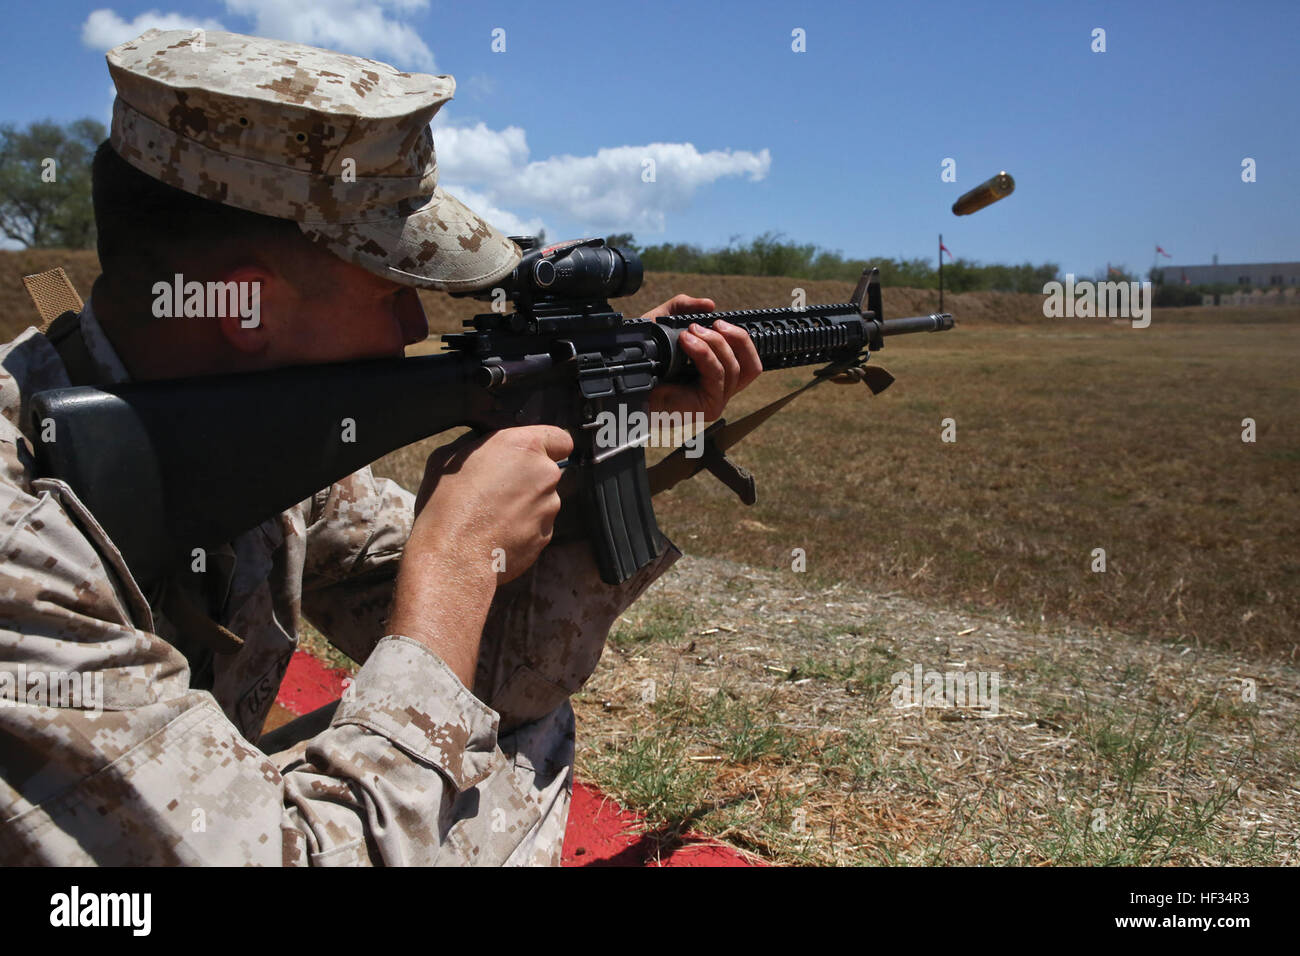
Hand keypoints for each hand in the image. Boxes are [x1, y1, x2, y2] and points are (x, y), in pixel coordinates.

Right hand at [390, 425, 572, 682]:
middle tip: (494, 488)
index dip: (546, 446)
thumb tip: (486, 447)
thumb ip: (479, 445)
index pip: (560, 438)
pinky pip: (536, 526)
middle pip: (547, 471)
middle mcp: (545, 475)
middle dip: (527, 478)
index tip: (528, 455)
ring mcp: (549, 508)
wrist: (453, 556)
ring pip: (542, 500)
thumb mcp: (449, 457)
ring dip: (524, 505)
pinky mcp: (545, 537)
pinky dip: (521, 529)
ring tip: (489, 516)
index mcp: (525, 446)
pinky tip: (494, 534)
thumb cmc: (446, 503)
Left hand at [642, 294, 761, 419]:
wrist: (629, 385)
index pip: (749, 361)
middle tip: (707, 325)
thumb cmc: (646, 362)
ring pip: (733, 367)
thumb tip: (709, 304)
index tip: (720, 322)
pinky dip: (704, 354)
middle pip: (752, 365)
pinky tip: (687, 343)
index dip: (742, 339)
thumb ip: (684, 308)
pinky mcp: (709, 406)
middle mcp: (721, 389)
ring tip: (690, 333)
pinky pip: (717, 375)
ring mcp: (717, 399)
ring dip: (714, 343)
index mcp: (718, 374)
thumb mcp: (664, 325)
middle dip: (734, 338)